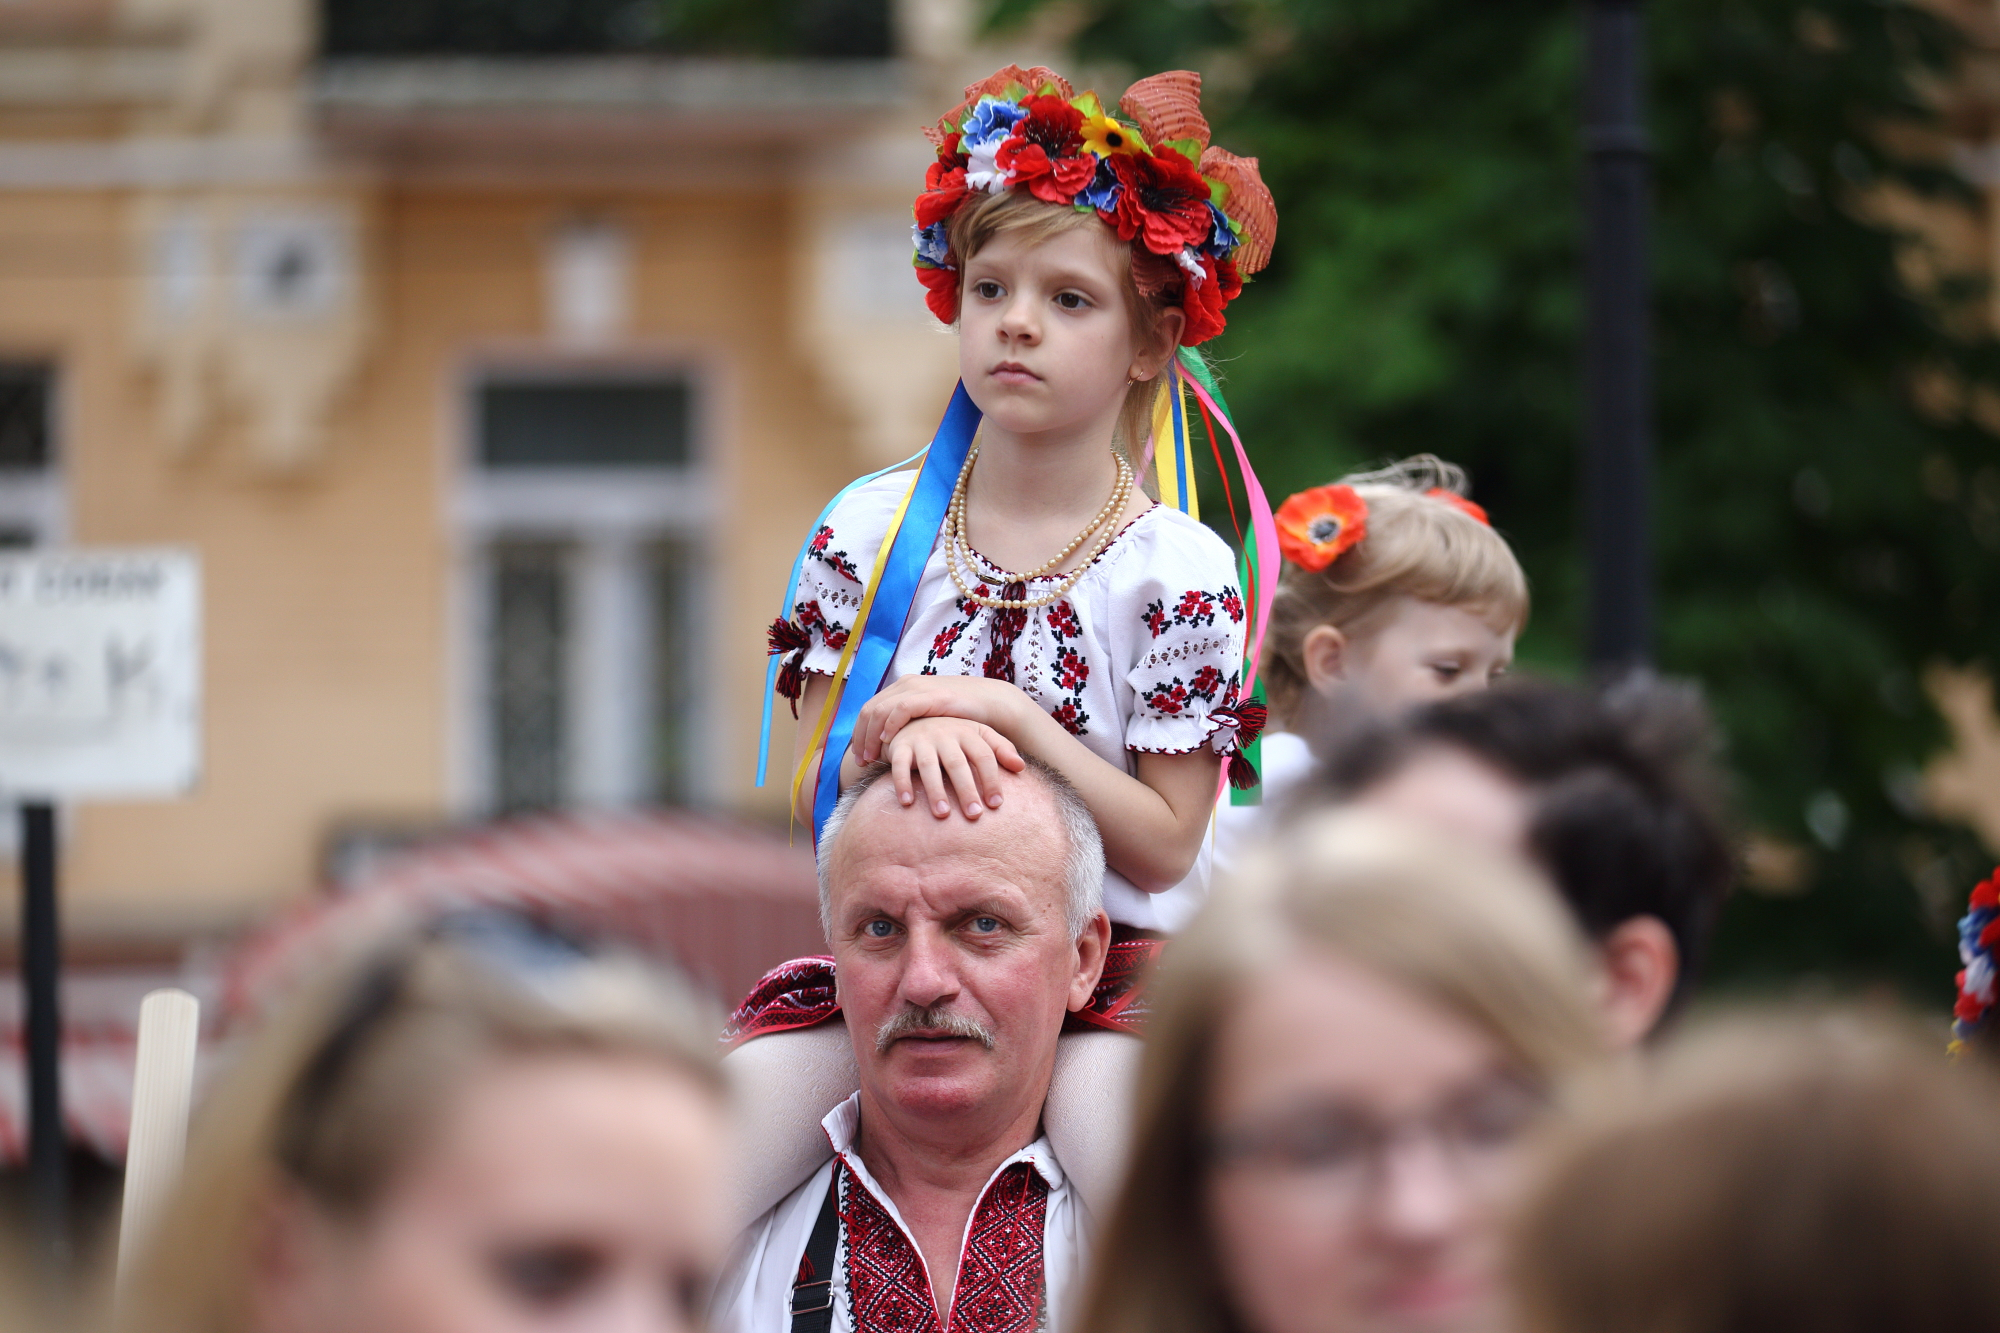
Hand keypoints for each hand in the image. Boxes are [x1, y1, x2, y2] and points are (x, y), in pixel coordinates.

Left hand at [852, 675, 1030, 765]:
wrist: (990, 702)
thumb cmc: (960, 715)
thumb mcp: (928, 717)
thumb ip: (910, 724)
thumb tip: (890, 745)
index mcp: (903, 688)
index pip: (870, 709)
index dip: (860, 734)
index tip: (860, 758)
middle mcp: (906, 684)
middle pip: (869, 710)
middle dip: (861, 738)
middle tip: (861, 762)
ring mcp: (918, 688)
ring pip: (880, 710)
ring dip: (871, 736)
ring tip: (870, 757)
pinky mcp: (931, 695)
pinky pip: (902, 709)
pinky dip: (890, 725)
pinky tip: (887, 741)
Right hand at [884, 716, 1025, 818]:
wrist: (913, 718)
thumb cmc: (953, 735)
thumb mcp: (978, 735)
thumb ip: (1000, 749)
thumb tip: (1022, 767)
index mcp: (967, 732)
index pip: (984, 756)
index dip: (991, 779)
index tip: (996, 804)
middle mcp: (945, 733)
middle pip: (958, 763)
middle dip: (966, 790)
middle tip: (974, 816)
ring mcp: (921, 739)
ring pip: (928, 766)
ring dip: (935, 790)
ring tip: (943, 815)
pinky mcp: (900, 746)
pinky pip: (899, 764)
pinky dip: (901, 783)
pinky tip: (908, 803)